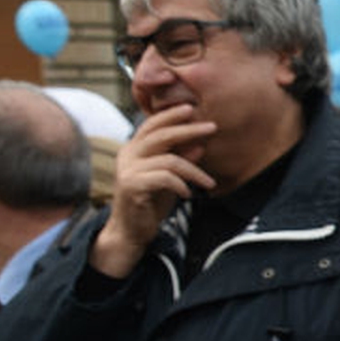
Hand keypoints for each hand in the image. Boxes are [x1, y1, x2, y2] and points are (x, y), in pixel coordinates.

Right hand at [92, 104, 217, 277]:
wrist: (131, 231)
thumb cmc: (150, 203)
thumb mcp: (170, 178)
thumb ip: (180, 161)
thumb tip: (199, 145)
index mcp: (133, 149)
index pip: (152, 125)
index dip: (171, 115)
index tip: (192, 109)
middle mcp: (127, 155)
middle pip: (160, 135)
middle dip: (189, 130)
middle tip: (212, 127)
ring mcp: (128, 170)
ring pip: (169, 159)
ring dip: (194, 171)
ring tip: (209, 183)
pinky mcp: (131, 186)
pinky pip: (165, 178)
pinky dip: (181, 184)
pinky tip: (188, 194)